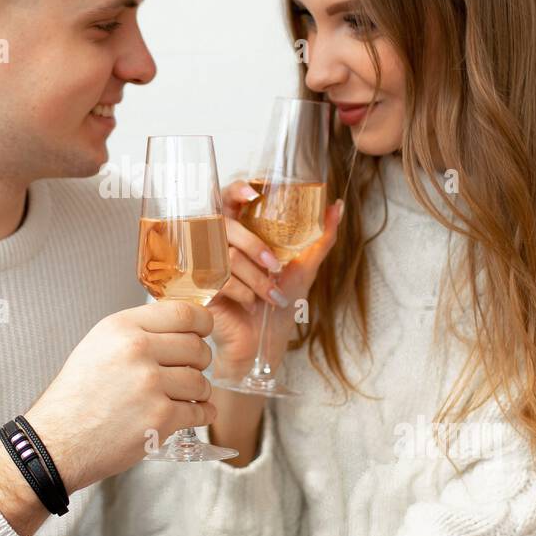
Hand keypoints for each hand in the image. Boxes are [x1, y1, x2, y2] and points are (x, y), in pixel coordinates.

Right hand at [20, 300, 217, 492]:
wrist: (58, 441)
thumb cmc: (76, 396)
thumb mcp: (98, 345)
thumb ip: (137, 331)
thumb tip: (179, 327)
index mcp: (122, 328)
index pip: (183, 312)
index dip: (202, 322)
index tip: (203, 331)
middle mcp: (137, 351)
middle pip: (197, 347)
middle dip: (200, 361)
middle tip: (190, 370)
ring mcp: (150, 385)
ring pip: (201, 381)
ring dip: (199, 391)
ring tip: (183, 397)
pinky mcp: (160, 418)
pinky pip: (200, 411)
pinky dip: (201, 414)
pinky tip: (193, 413)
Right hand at [208, 180, 343, 379]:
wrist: (262, 345)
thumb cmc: (278, 306)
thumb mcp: (303, 268)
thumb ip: (319, 237)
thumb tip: (338, 206)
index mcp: (239, 232)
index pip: (229, 197)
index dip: (237, 190)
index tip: (256, 193)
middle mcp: (218, 243)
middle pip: (226, 224)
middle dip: (254, 244)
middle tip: (275, 265)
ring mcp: (204, 264)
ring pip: (228, 255)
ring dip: (256, 278)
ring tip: (271, 295)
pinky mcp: (198, 287)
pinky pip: (220, 279)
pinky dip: (243, 293)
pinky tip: (250, 304)